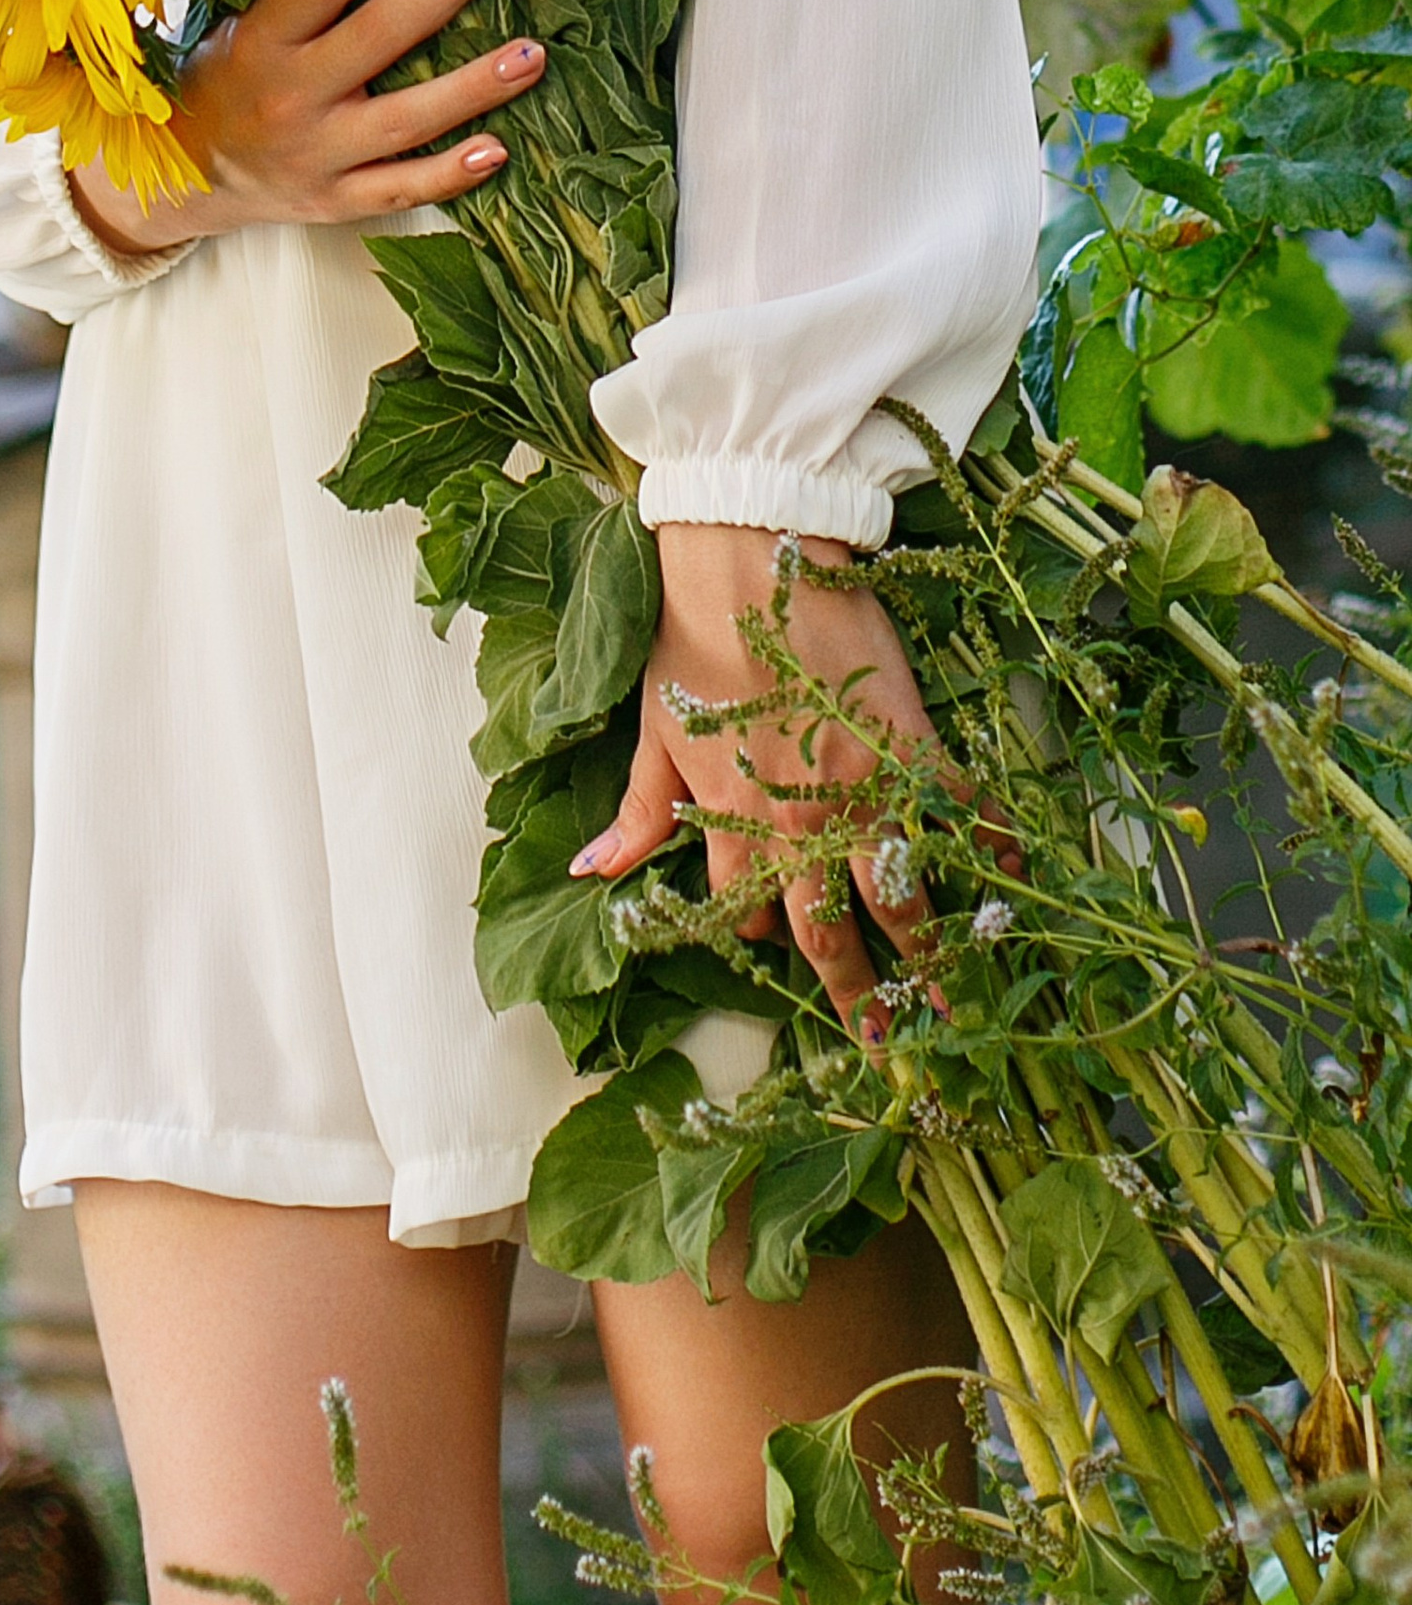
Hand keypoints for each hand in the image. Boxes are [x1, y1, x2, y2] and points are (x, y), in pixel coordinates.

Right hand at [70, 0, 543, 255]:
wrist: (184, 175)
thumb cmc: (227, 77)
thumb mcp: (241, 23)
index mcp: (259, 40)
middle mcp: (288, 97)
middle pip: (380, 35)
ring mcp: (315, 155)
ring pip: (407, 120)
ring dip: (475, 86)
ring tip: (534, 54)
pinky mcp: (335, 202)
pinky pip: (402, 189)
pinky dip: (452, 173)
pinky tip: (501, 149)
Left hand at [569, 523, 1002, 1039]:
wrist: (744, 558)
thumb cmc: (688, 635)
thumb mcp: (653, 730)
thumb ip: (637, 812)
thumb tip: (592, 874)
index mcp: (734, 823)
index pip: (753, 917)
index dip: (773, 942)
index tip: (797, 963)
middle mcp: (798, 824)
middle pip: (832, 936)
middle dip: (862, 999)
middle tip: (891, 1046)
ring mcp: (860, 789)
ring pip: (899, 895)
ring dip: (930, 952)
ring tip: (958, 998)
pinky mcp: (909, 745)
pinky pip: (959, 812)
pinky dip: (991, 845)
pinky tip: (1013, 874)